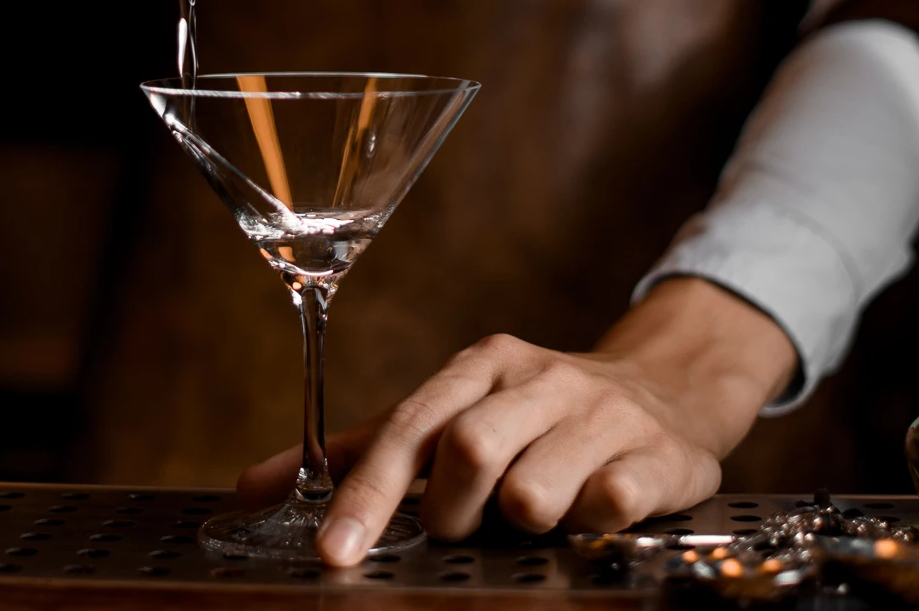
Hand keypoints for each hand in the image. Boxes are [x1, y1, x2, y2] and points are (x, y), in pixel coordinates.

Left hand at [236, 278, 798, 566]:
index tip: (334, 552)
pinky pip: (611, 506)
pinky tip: (594, 513)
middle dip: (451, 512)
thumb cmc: (534, 414)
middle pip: (468, 448)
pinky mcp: (660, 456)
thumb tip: (251, 488)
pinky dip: (590, 524)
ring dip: (522, 523)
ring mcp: (603, 415)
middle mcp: (539, 381)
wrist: (667, 388)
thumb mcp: (450, 412)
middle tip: (462, 526)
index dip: (366, 494)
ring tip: (534, 514)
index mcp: (479, 367)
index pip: (409, 428)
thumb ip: (359, 452)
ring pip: (537, 489)